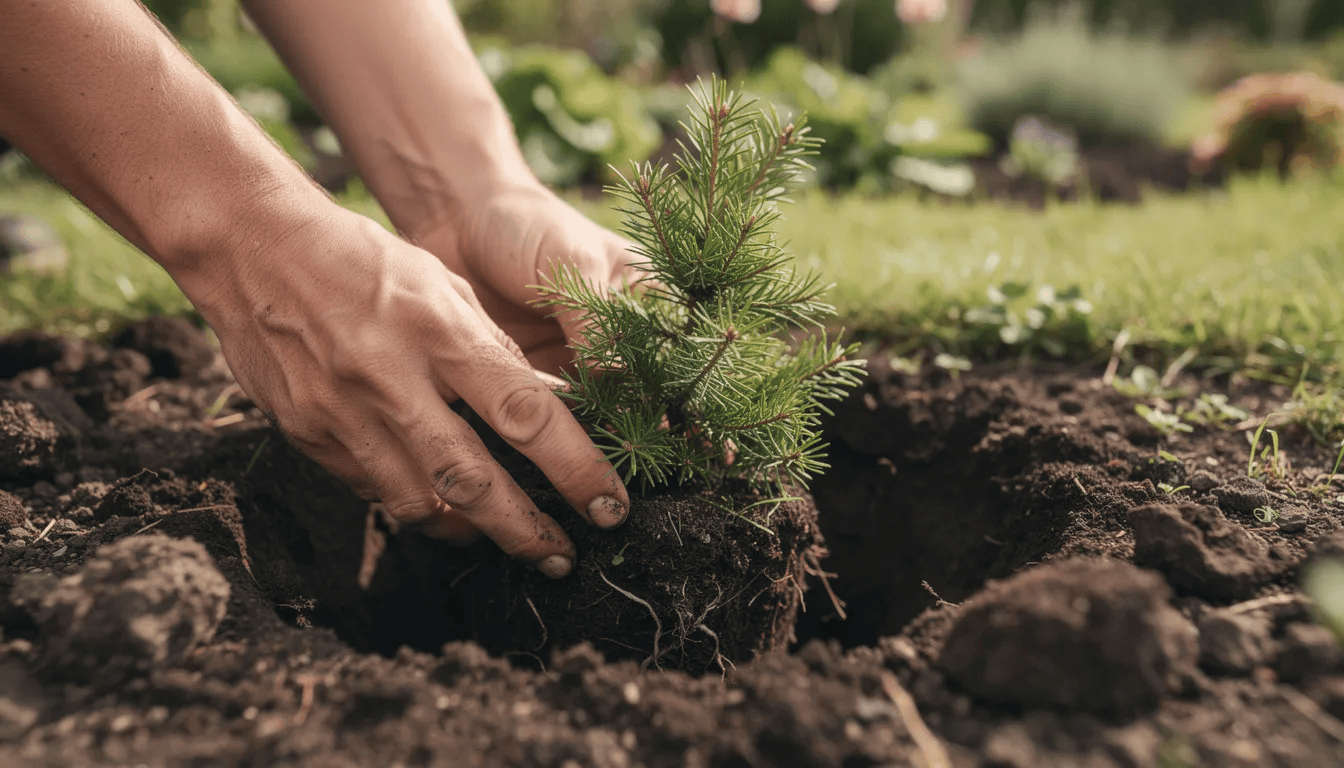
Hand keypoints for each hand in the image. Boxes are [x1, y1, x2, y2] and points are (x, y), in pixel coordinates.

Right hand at [193, 205, 629, 577]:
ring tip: (505, 542)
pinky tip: (440, 510)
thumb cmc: (364, 259)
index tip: (609, 505)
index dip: (577, 469)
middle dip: (528, 532)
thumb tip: (544, 411)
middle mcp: (393, 379)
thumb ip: (488, 351)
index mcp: (441, 332)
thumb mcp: (443, 285)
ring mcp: (343, 413)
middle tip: (563, 558)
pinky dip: (415, 506)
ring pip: (420, 502)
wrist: (252, 246)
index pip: (527, 415)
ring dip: (472, 532)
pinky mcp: (307, 433)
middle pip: (475, 481)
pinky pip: (373, 490)